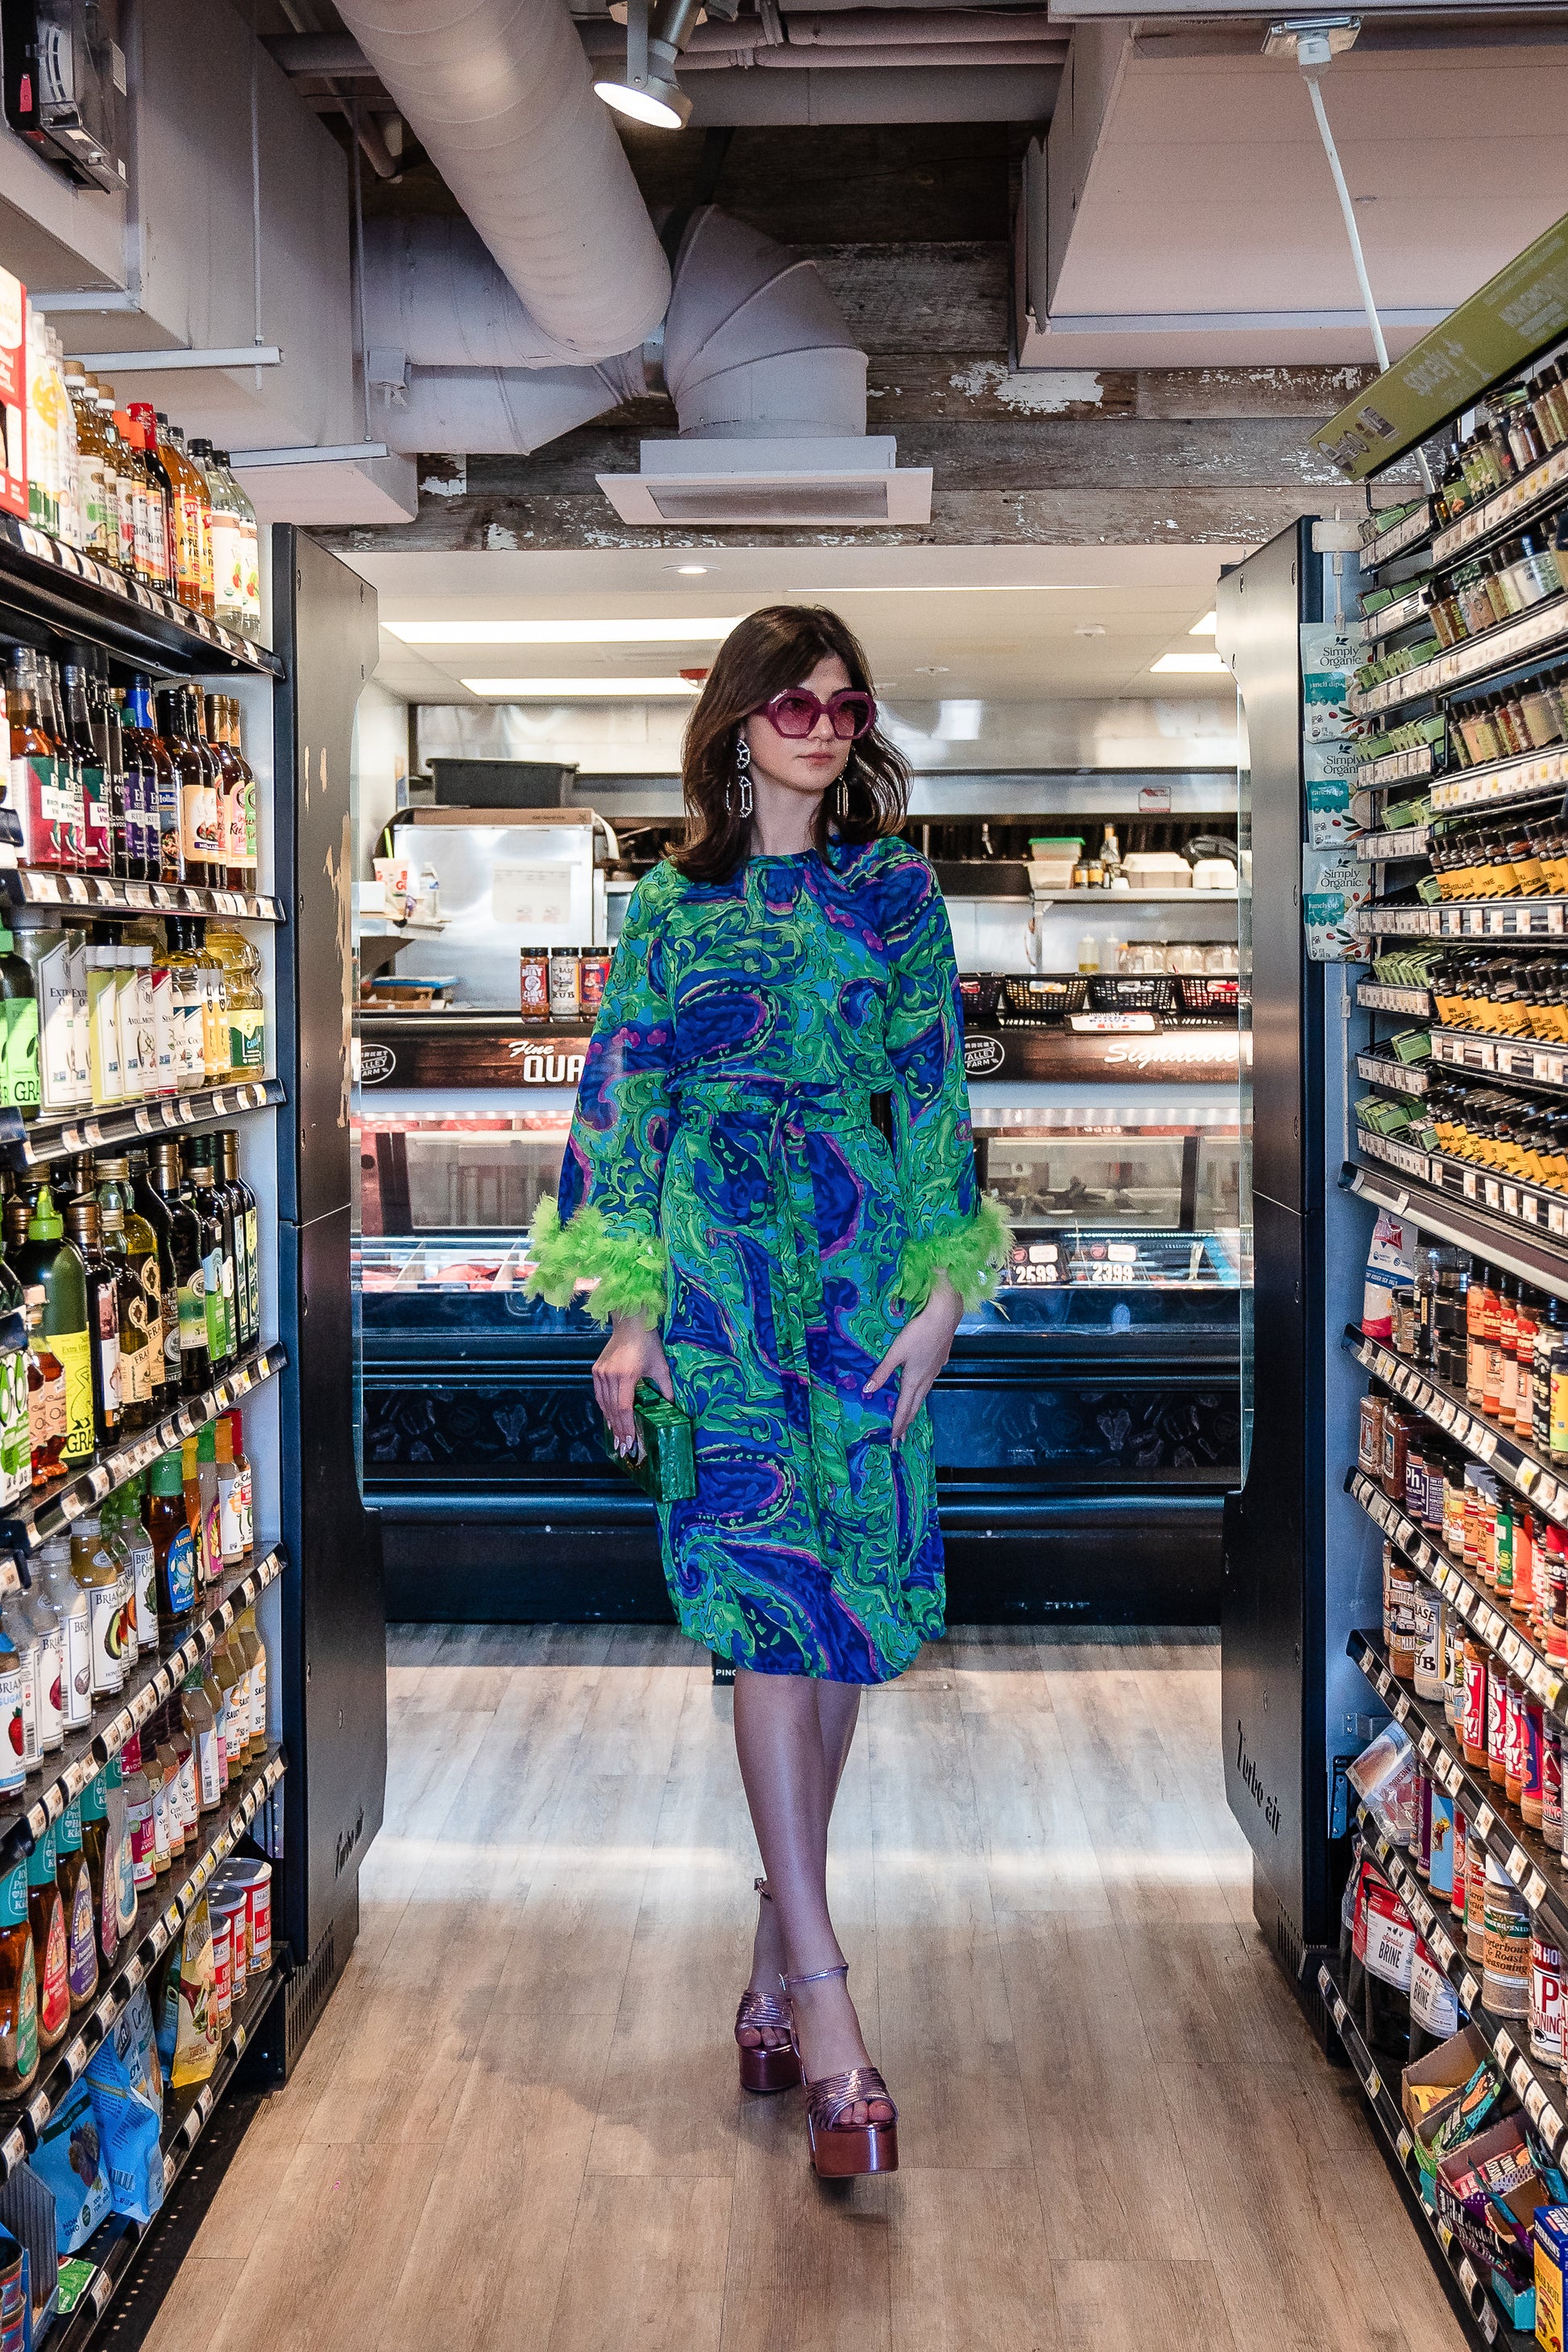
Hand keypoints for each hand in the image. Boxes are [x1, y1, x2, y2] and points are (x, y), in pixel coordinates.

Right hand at [593, 1315, 673, 1451]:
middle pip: (612, 1410)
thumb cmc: (648, 1343)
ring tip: (617, 1438)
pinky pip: (599, 1395)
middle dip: (618, 1431)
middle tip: (623, 1448)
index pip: (624, 1409)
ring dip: (611, 1422)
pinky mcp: (597, 1370)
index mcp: (626, 1375)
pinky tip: (610, 1419)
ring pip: (604, 1404)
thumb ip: (666, 1389)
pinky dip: (605, 1408)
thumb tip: (671, 1408)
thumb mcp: (661, 1367)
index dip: (626, 1428)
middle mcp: (610, 1376)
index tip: (629, 1443)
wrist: (631, 1323)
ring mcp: (601, 1373)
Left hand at [863, 1272, 963, 1446]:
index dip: (898, 1425)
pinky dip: (921, 1395)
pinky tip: (920, 1390)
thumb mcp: (895, 1352)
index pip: (904, 1409)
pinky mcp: (940, 1362)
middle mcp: (926, 1380)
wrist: (945, 1316)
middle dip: (906, 1422)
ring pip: (923, 1396)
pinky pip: (929, 1385)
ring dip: (914, 1409)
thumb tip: (867, 1390)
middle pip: (915, 1406)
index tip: (893, 1441)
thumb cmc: (918, 1333)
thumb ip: (881, 1372)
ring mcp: (935, 1371)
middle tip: (900, 1437)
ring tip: (909, 1419)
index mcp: (913, 1380)